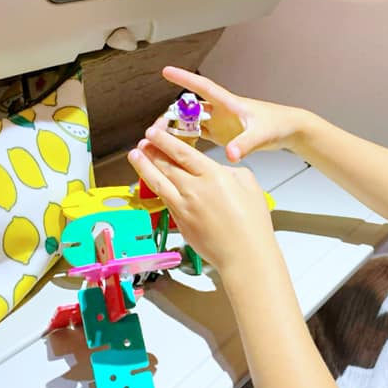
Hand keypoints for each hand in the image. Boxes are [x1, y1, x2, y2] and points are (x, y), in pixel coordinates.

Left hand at [128, 125, 276, 271]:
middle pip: (166, 165)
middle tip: (143, 142)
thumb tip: (216, 170)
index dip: (164, 141)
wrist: (245, 255)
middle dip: (151, 150)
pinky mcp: (180, 222)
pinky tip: (150, 182)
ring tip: (135, 156)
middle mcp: (194, 189)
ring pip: (158, 182)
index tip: (154, 133)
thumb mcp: (249, 184)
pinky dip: (154, 187)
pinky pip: (163, 199)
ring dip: (144, 167)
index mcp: (213, 175)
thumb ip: (229, 171)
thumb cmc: (252, 224)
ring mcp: (184, 206)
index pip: (182, 152)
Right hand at [157, 67, 309, 162]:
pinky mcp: (221, 134)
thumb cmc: (277, 125)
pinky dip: (185, 139)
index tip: (166, 71)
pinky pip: (197, 134)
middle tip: (156, 130)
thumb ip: (245, 144)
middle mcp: (220, 110)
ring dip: (175, 128)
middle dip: (171, 116)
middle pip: (189, 108)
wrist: (288, 130)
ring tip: (159, 140)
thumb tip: (230, 154)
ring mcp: (219, 122)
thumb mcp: (261, 135)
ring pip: (190, 121)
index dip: (184, 78)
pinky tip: (175, 148)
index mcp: (229, 103)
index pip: (202, 87)